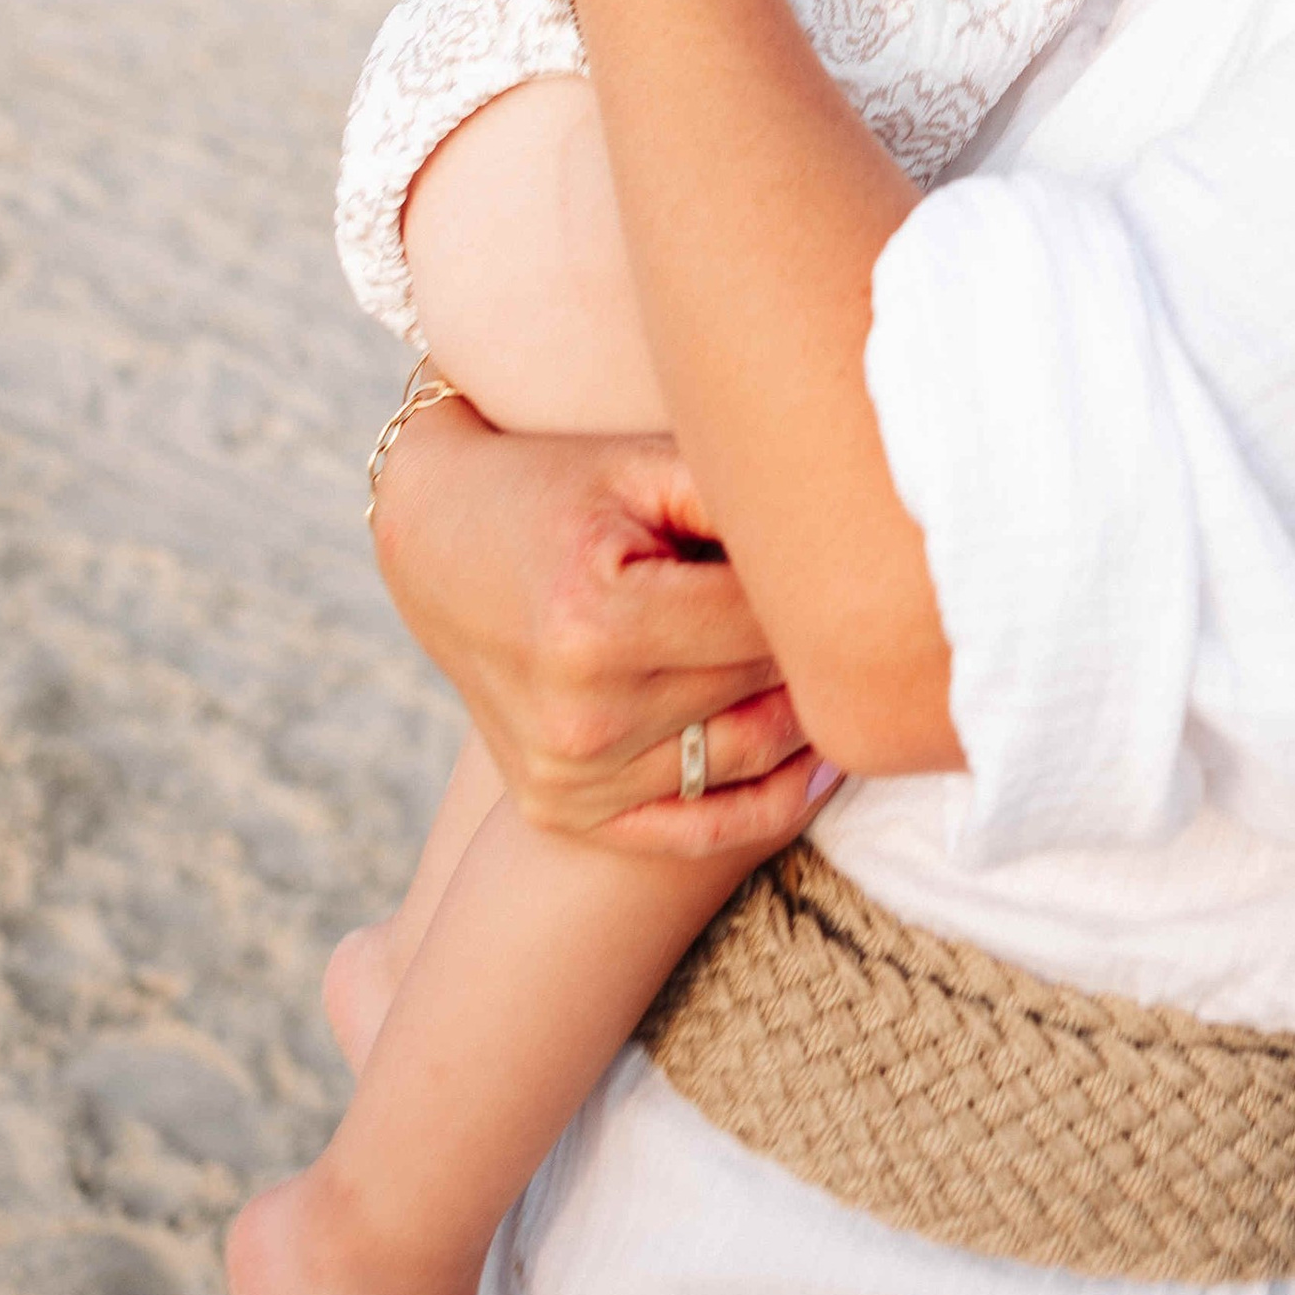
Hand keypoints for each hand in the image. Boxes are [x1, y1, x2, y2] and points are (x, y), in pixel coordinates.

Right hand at [371, 398, 835, 856]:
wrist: (436, 537)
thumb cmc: (556, 486)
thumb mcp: (640, 465)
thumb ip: (737, 495)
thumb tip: (847, 535)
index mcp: (597, 623)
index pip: (765, 622)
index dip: (816, 590)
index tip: (854, 563)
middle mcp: (579, 715)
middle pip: (760, 687)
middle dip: (813, 644)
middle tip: (859, 607)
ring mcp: (566, 775)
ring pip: (745, 756)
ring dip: (805, 716)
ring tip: (849, 670)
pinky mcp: (560, 809)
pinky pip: (696, 829)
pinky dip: (769, 803)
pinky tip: (819, 765)